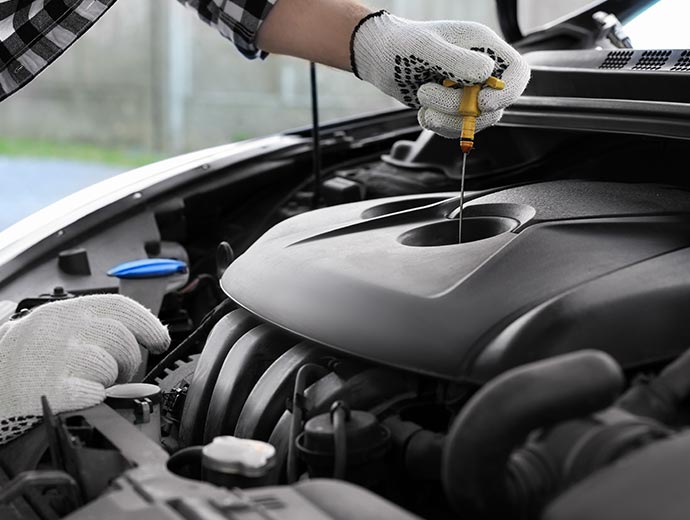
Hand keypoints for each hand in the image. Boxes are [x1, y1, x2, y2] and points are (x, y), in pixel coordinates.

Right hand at [0, 295, 169, 443]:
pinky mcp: (49, 389)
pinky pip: (94, 393)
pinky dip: (95, 398)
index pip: (121, 307)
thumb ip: (94, 326)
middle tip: (118, 374)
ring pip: (110, 367)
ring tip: (91, 384)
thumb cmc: (21, 361)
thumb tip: (140, 337)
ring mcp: (55, 358)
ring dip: (109, 381)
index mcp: (66, 311)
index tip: (160, 340)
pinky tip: (81, 396)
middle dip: (129, 361)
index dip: (148, 324)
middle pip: (123, 340)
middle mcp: (61, 329)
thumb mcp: (54, 329)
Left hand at [351, 12, 529, 137]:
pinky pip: (457, 130)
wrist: (380, 59)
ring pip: (475, 123)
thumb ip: (456, 60)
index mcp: (484, 48)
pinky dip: (437, 125)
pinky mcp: (453, 110)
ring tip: (421, 98)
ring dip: (445, 119)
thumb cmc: (402, 44)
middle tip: (427, 92)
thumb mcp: (426, 48)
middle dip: (459, 108)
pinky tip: (422, 110)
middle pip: (494, 106)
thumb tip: (486, 73)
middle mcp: (482, 72)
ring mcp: (469, 93)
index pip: (518, 73)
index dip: (508, 93)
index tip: (482, 103)